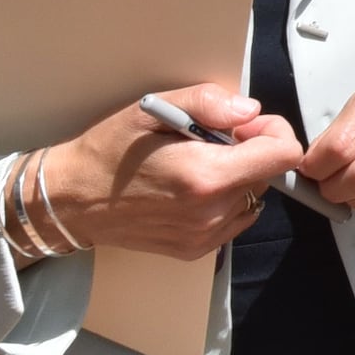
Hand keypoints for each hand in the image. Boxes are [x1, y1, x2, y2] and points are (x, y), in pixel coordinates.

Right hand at [40, 80, 304, 259]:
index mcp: (206, 176)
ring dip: (236, 175)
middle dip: (248, 150)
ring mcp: (205, 237)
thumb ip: (207, 104)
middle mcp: (212, 213)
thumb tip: (250, 111)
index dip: (271, 131)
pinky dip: (222, 198)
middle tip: (206, 140)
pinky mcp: (196, 250)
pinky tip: (188, 188)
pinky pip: (233, 217)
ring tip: (192, 164)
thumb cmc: (108, 152)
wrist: (71, 202)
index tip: (242, 124)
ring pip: (252, 195)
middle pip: (268, 174)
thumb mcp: (152, 109)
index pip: (283, 154)